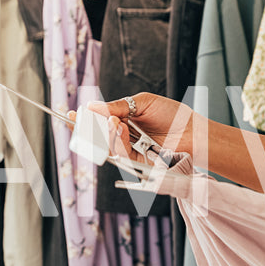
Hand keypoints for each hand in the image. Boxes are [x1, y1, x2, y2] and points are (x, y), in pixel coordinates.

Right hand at [67, 93, 194, 158]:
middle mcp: (125, 136)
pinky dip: (117, 140)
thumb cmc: (173, 115)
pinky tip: (120, 127)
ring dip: (105, 132)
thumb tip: (91, 106)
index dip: (84, 119)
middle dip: (87, 128)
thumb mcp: (142, 103)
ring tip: (113, 120)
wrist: (193, 132)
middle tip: (78, 119)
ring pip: (106, 145)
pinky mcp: (136, 162)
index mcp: (125, 120)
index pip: (99, 121)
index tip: (71, 114)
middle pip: (98, 136)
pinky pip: (119, 153)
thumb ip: (117, 106)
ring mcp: (130, 150)